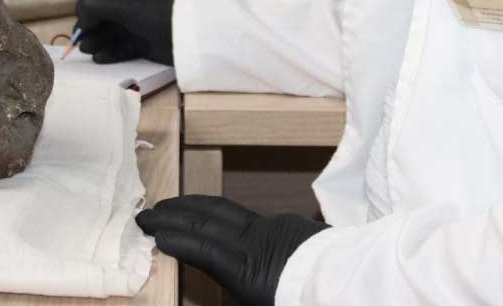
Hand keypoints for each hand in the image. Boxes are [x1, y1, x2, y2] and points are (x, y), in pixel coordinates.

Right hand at [72, 0, 176, 64]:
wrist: (186, 30)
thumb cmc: (150, 7)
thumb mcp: (116, 1)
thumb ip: (91, 6)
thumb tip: (83, 20)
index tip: (82, 11)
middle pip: (103, 10)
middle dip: (89, 23)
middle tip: (80, 38)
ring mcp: (140, 20)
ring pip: (112, 30)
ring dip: (97, 39)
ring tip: (87, 49)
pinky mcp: (146, 41)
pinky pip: (124, 46)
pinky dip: (111, 52)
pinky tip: (100, 58)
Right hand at [136, 196, 326, 305]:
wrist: (355, 285)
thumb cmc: (306, 300)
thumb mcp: (263, 304)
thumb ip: (235, 290)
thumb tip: (209, 276)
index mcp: (250, 271)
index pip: (202, 248)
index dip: (175, 239)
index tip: (151, 233)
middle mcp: (256, 244)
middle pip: (207, 222)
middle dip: (174, 216)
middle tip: (146, 214)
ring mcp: (271, 230)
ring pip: (223, 211)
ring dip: (192, 207)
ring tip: (170, 207)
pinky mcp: (285, 225)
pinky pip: (242, 213)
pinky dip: (216, 209)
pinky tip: (208, 212)